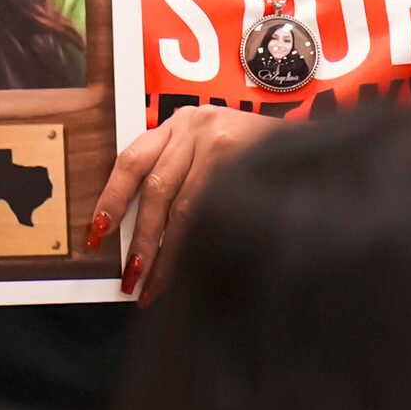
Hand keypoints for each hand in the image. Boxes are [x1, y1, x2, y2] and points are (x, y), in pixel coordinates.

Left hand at [85, 105, 276, 303]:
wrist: (313, 142)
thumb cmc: (254, 150)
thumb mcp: (209, 146)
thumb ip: (177, 174)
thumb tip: (144, 234)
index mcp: (178, 124)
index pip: (131, 162)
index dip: (111, 199)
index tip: (98, 233)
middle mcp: (195, 127)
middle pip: (155, 190)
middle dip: (142, 240)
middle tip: (132, 278)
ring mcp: (221, 143)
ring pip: (184, 206)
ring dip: (168, 252)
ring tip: (156, 285)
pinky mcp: (245, 162)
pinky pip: (212, 211)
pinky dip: (198, 243)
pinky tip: (191, 267)